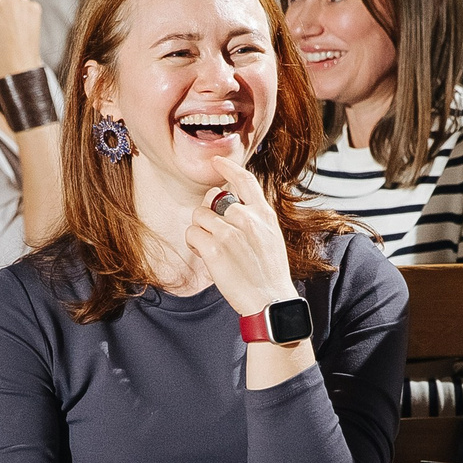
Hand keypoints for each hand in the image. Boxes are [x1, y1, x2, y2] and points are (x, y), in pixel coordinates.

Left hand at [187, 159, 296, 321]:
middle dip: (208, 214)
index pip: (245, 180)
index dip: (227, 168)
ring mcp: (230, 232)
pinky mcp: (215, 248)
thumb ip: (254, 218)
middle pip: (212, 198)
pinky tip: (207, 257)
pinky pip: (192, 233)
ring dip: (200, 231)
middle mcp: (247, 218)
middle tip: (216, 235)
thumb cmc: (268, 273)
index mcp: (264, 214)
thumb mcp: (271, 237)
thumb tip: (232, 206)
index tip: (216, 162)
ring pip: (199, 215)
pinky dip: (194, 245)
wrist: (270, 300)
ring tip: (213, 250)